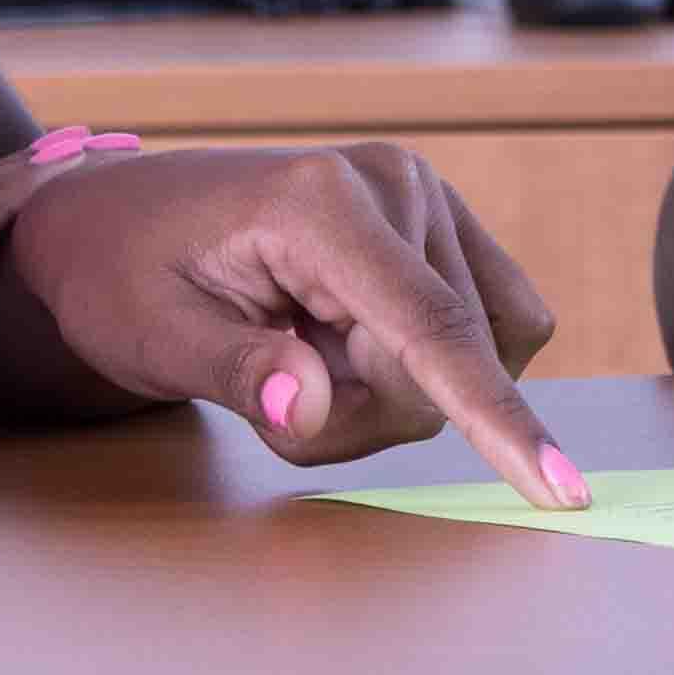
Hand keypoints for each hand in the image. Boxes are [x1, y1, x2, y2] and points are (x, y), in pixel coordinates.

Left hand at [0, 139, 584, 506]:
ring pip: (475, 351)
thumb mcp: (151, 337)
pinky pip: (486, 324)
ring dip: (392, 392)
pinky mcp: (436, 219)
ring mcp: (424, 194)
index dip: (498, 420)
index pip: (432, 330)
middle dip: (370, 413)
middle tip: (276, 391)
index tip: (561, 492)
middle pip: (450, 361)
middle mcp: (393, 183)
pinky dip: (423, 361)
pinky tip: (346, 342)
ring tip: (301, 358)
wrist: (112, 217)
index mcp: (321, 203)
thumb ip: (236, 374)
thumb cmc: (121, 275)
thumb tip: (310, 405)